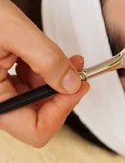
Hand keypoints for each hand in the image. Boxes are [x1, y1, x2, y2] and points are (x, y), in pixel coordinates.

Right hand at [0, 0, 88, 146]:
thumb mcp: (16, 32)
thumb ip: (47, 59)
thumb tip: (72, 84)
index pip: (34, 130)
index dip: (61, 110)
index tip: (78, 86)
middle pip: (37, 118)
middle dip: (61, 94)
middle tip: (78, 70)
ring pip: (36, 102)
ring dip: (55, 81)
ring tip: (65, 59)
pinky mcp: (0, 83)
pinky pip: (27, 87)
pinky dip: (43, 73)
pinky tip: (45, 56)